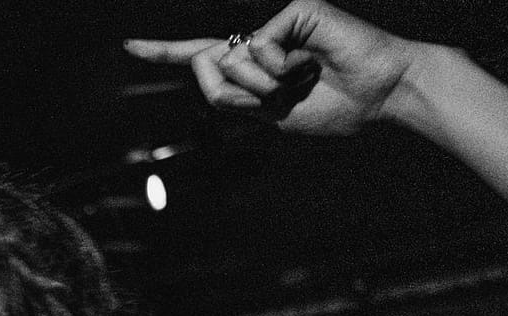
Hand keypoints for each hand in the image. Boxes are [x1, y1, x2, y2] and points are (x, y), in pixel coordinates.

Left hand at [127, 1, 418, 136]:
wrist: (378, 96)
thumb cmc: (332, 106)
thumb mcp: (269, 114)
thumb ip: (232, 95)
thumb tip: (207, 59)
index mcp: (252, 66)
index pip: (201, 57)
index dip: (164, 51)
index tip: (129, 46)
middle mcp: (259, 39)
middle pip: (209, 66)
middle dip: (237, 93)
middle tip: (280, 98)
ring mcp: (276, 22)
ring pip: (232, 61)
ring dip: (265, 86)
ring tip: (303, 80)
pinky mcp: (294, 9)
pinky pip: (258, 47)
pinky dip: (280, 69)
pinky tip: (310, 64)